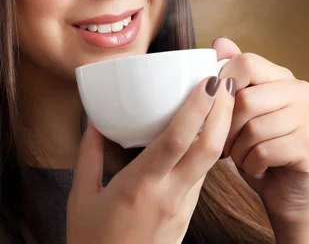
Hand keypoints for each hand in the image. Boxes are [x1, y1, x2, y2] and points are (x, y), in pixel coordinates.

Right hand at [67, 75, 235, 243]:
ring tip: (223, 100)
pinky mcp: (187, 214)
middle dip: (223, 112)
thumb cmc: (93, 242)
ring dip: (221, 128)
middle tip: (228, 81)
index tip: (209, 81)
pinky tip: (206, 134)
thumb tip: (93, 121)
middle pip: (208, 147)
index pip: (177, 139)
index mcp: (140, 185)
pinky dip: (210, 149)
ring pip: (210, 161)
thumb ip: (88, 155)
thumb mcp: (81, 197)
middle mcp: (169, 194)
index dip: (197, 108)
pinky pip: (203, 175)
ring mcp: (183, 206)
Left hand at [214, 38, 308, 229]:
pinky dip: (251, 165)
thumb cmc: (257, 149)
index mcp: (284, 78)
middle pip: (245, 99)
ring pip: (253, 128)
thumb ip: (232, 77)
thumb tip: (220, 42)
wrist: (286, 194)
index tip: (217, 111)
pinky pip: (263, 151)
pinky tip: (258, 168)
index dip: (222, 87)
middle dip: (227, 128)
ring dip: (238, 150)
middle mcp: (303, 92)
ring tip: (244, 156)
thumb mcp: (239, 113)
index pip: (246, 63)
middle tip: (228, 144)